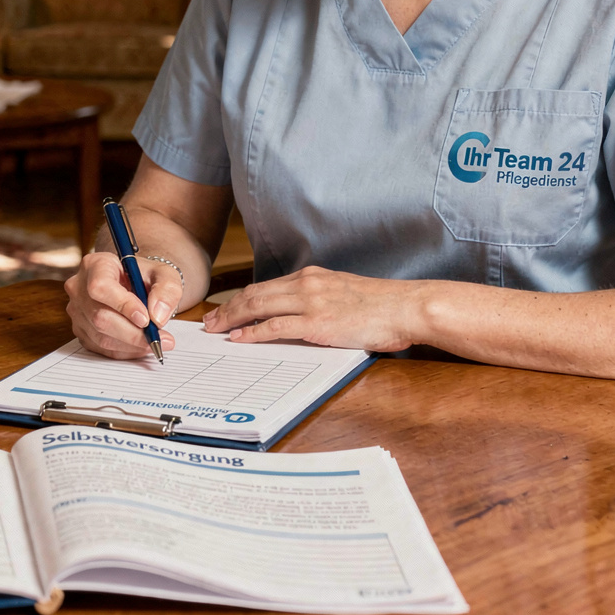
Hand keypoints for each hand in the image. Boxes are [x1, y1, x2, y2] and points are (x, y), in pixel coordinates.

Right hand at [65, 251, 182, 358]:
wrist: (135, 285)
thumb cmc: (145, 277)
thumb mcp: (164, 274)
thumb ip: (167, 290)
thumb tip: (158, 316)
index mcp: (95, 265)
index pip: (100, 286)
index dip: (122, 305)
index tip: (146, 319)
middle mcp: (79, 287)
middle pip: (100, 316)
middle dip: (132, 333)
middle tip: (158, 338)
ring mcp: (77, 311)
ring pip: (101, 336)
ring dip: (131, 344)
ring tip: (155, 342)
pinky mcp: (81, 330)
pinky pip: (101, 348)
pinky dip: (125, 350)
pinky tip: (140, 345)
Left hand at [201, 266, 424, 351]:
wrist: (405, 307)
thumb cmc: (381, 305)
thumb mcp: (343, 294)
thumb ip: (319, 299)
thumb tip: (300, 316)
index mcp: (312, 277)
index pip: (265, 286)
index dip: (241, 299)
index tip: (225, 310)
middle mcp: (306, 284)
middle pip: (254, 294)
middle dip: (228, 309)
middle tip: (209, 322)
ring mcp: (311, 301)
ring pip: (259, 307)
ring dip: (233, 319)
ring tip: (216, 330)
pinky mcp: (317, 321)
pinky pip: (276, 326)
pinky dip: (253, 332)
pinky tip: (240, 338)